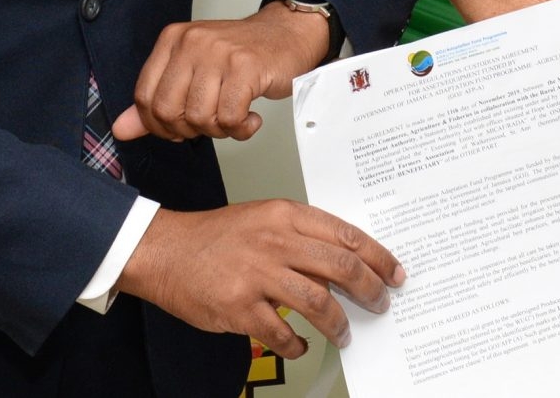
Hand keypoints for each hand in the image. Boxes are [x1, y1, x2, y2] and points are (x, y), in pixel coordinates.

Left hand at [112, 2, 328, 141]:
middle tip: (210, 124)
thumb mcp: (192, 72)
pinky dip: (241, 129)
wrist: (286, 34)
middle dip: (189, 130)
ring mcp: (219, 52)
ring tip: (233, 117)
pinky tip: (250, 118)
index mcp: (173, 40)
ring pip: (200, 118)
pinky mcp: (246, 67)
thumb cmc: (241, 56)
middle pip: (169, 111)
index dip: (159, 125)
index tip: (179, 127)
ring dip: (219, 130)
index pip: (145, 97)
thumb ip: (156, 101)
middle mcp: (192, 41)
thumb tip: (122, 129)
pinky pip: (230, 118)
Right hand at [117, 201, 403, 358]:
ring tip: (344, 333)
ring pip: (318, 303)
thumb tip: (343, 265)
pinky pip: (281, 333)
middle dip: (369, 290)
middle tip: (380, 303)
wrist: (165, 250)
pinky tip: (299, 345)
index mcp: (284, 215)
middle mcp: (275, 242)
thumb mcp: (263, 219)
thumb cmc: (215, 236)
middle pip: (340, 267)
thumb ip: (301, 237)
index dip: (378, 256)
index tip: (394, 272)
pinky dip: (296, 344)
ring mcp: (257, 275)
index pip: (346, 234)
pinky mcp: (239, 307)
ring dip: (338, 324)